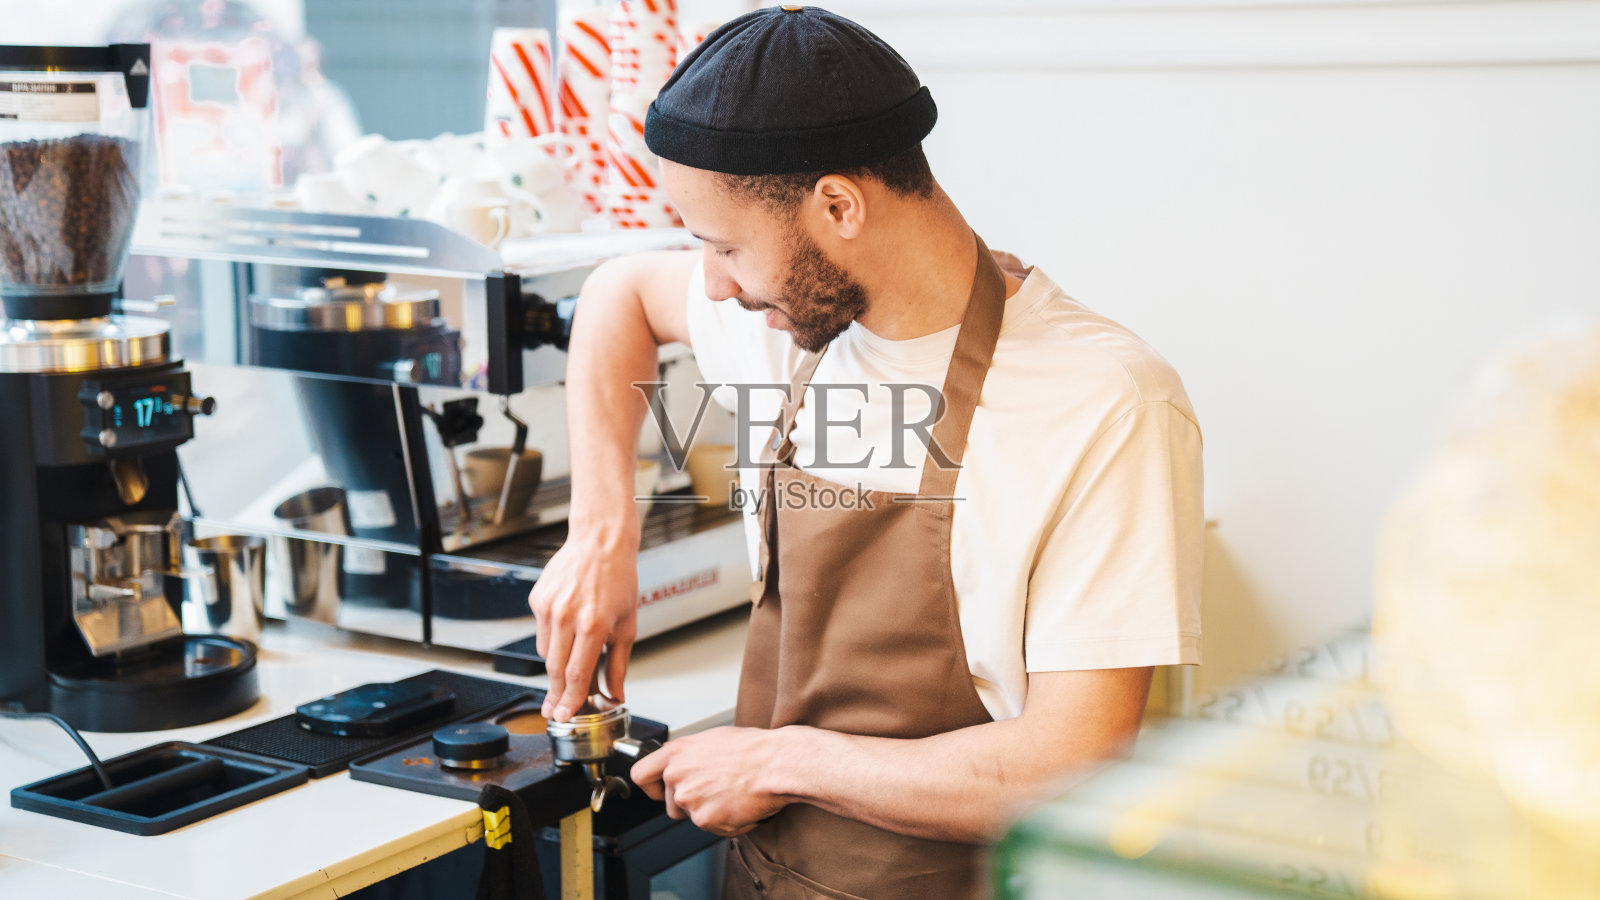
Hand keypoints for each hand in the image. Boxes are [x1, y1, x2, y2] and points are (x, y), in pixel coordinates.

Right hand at [528, 535, 637, 720]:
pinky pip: (541, 632)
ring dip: (557, 663)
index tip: (564, 715)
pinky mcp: (537, 600)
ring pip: (546, 653)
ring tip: (574, 652)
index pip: (577, 674)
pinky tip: (567, 625)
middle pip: (555, 669)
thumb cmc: (618, 580)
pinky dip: (553, 638)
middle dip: (555, 694)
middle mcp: (568, 616)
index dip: (570, 700)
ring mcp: (549, 607)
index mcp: (594, 624)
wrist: (600, 542)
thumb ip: (618, 664)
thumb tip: (616, 694)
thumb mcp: (627, 625)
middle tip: (554, 709)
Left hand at [631, 727, 794, 837]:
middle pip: (670, 804)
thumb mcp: (712, 739)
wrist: (776, 764)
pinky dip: (727, 823)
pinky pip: (712, 829)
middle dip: (690, 804)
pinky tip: (740, 805)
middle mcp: (677, 776)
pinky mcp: (705, 820)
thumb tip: (682, 762)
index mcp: (676, 753)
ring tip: (732, 794)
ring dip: (710, 812)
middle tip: (714, 792)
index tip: (659, 790)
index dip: (651, 787)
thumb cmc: (753, 749)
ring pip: (692, 817)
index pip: (640, 775)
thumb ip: (689, 754)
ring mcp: (689, 799)